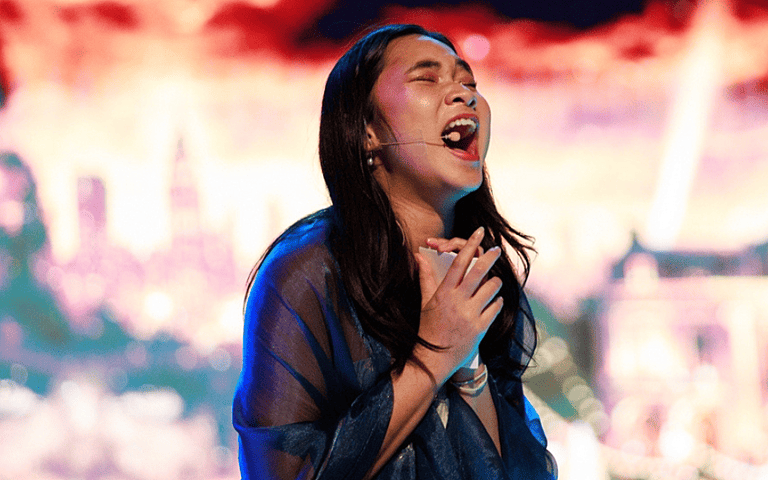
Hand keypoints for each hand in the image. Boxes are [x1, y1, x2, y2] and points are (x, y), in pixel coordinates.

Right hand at [414, 227, 502, 383]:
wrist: (434, 359)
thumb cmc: (429, 328)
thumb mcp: (425, 302)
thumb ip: (425, 277)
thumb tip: (419, 256)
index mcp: (444, 293)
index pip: (459, 262)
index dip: (470, 245)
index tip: (479, 232)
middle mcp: (458, 301)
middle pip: (479, 271)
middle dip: (490, 257)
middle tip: (496, 249)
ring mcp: (471, 315)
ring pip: (492, 288)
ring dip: (495, 282)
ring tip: (492, 283)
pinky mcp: (481, 328)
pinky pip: (496, 307)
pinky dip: (496, 302)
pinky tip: (493, 302)